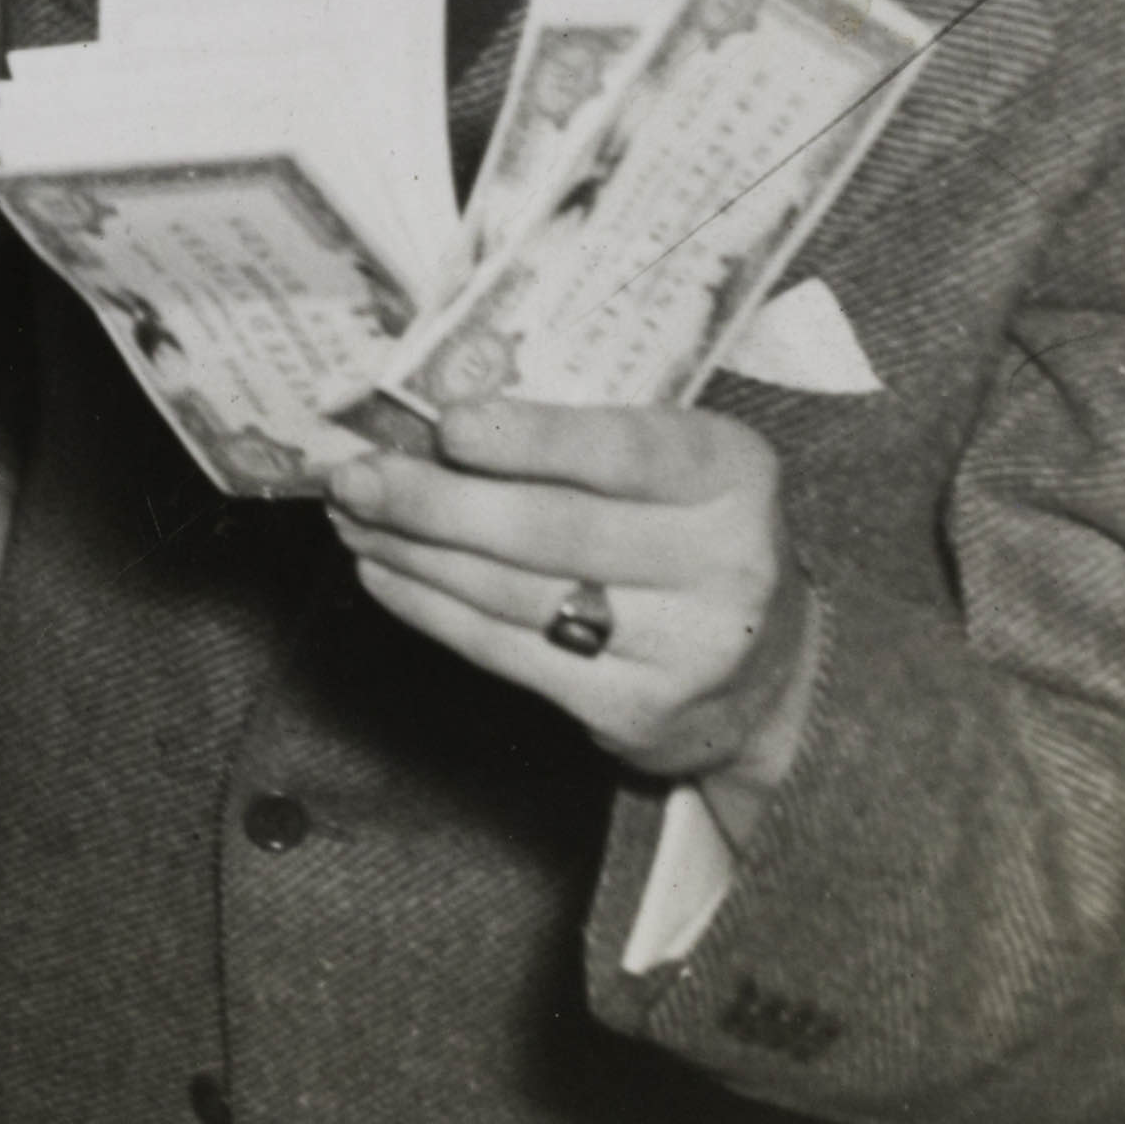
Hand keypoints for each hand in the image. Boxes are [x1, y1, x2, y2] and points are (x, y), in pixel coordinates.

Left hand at [317, 396, 808, 780]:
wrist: (772, 670)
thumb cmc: (686, 532)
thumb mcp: (671, 466)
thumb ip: (577, 436)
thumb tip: (426, 413)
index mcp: (731, 476)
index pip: (624, 451)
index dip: (530, 438)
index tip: (446, 424)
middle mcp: (724, 564)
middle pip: (550, 529)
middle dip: (434, 502)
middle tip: (353, 477)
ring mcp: (684, 649)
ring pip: (516, 594)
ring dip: (415, 553)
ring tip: (352, 519)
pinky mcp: (635, 710)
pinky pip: (508, 653)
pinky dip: (432, 610)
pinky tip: (384, 575)